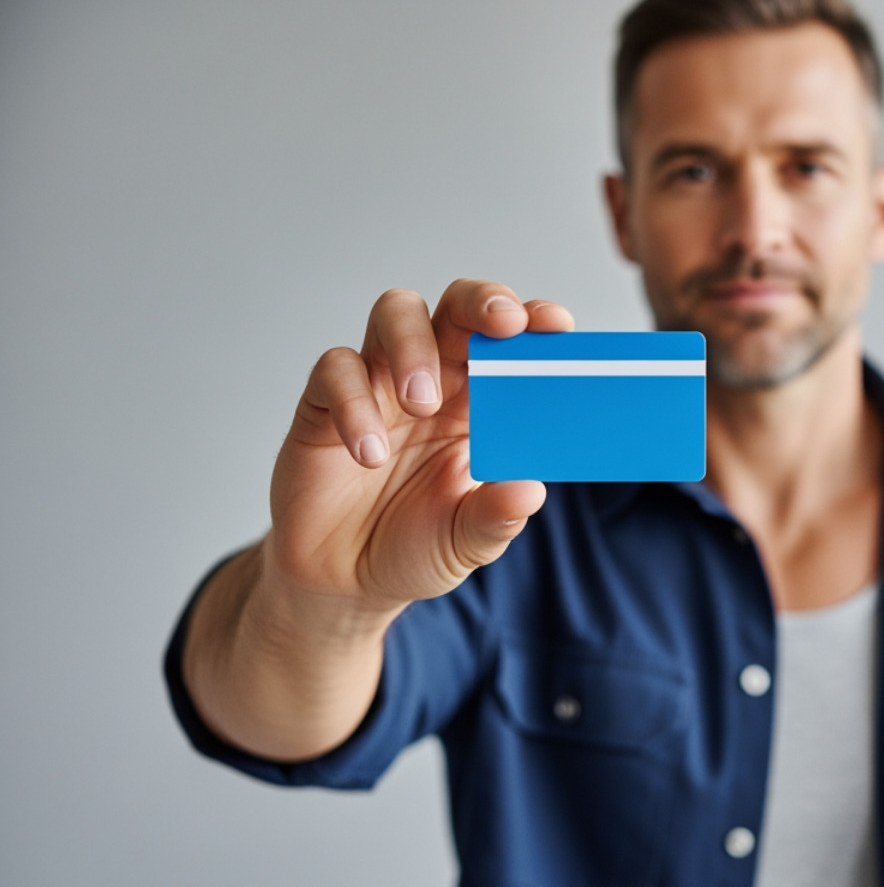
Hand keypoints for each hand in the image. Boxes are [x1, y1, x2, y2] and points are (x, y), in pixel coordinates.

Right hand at [266, 279, 571, 612]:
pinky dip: (354, 403)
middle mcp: (433, 379)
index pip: (509, 344)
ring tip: (421, 404)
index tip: (557, 326)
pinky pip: (335, 371)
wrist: (344, 584)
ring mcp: (378, 385)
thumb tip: (529, 492)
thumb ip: (496, 517)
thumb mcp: (466, 541)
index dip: (533, 321)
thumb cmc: (415, 547)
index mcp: (479, 403)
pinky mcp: (323, 404)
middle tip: (503, 324)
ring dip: (415, 345)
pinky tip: (371, 454)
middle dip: (482, 303)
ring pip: (395, 314)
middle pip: (456, 307)